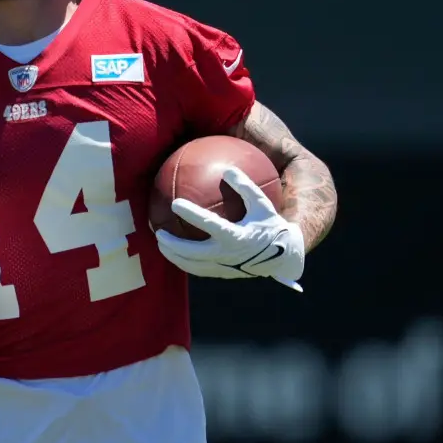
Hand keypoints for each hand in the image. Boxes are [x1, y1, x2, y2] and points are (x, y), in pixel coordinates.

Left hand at [154, 167, 305, 291]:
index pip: (209, 224)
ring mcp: (224, 267)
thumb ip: (245, 187)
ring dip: (174, 256)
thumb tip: (228, 169)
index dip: (191, 214)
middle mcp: (228, 255)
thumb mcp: (262, 205)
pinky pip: (199, 270)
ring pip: (192, 265)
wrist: (283, 257)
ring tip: (160, 245)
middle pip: (193, 253)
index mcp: (236, 237)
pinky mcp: (223, 274)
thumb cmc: (271, 226)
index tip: (175, 203)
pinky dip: (185, 262)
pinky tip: (176, 252)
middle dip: (173, 244)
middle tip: (158, 231)